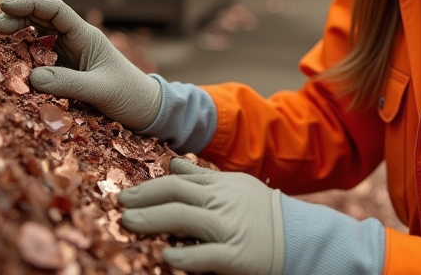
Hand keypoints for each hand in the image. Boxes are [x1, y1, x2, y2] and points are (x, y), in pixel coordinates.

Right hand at [0, 0, 161, 130]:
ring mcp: (68, 57)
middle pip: (41, 21)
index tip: (5, 6)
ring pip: (36, 39)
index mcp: (86, 36)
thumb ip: (68, 84)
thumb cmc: (130, 96)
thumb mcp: (100, 91)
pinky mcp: (64, 74)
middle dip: (16, 19)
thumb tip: (32, 78)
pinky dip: (23, 60)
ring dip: (16, 38)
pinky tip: (8, 64)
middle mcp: (75, 42)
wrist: (146, 111)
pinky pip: (39, 62)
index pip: (55, 11)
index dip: (30, 4)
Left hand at [120, 158, 284, 274]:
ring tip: (129, 223)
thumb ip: (202, 177)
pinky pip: (208, 255)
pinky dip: (186, 256)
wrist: (300, 236)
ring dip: (154, 220)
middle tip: (120, 204)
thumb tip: (173, 163)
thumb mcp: (234, 186)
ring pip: (186, 219)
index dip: (149, 186)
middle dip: (144, 198)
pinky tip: (166, 256)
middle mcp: (222, 203)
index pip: (179, 181)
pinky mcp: (238, 257)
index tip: (126, 192)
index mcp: (220, 186)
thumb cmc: (261, 211)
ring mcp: (229, 229)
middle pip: (177, 195)